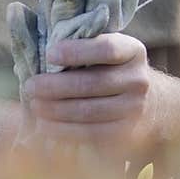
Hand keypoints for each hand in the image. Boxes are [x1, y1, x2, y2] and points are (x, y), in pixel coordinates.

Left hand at [22, 31, 156, 156]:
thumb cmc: (111, 69)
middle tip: (30, 86)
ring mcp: (134, 109)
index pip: (106, 49)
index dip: (77, 51)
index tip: (49, 54)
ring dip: (56, 110)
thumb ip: (79, 45)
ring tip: (35, 106)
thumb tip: (34, 45)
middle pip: (92, 83)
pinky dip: (64, 130)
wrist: (148, 103)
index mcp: (132, 51)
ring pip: (89, 111)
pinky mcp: (126, 134)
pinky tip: (45, 126)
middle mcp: (138, 79)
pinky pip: (91, 133)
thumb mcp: (104, 51)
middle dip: (55, 86)